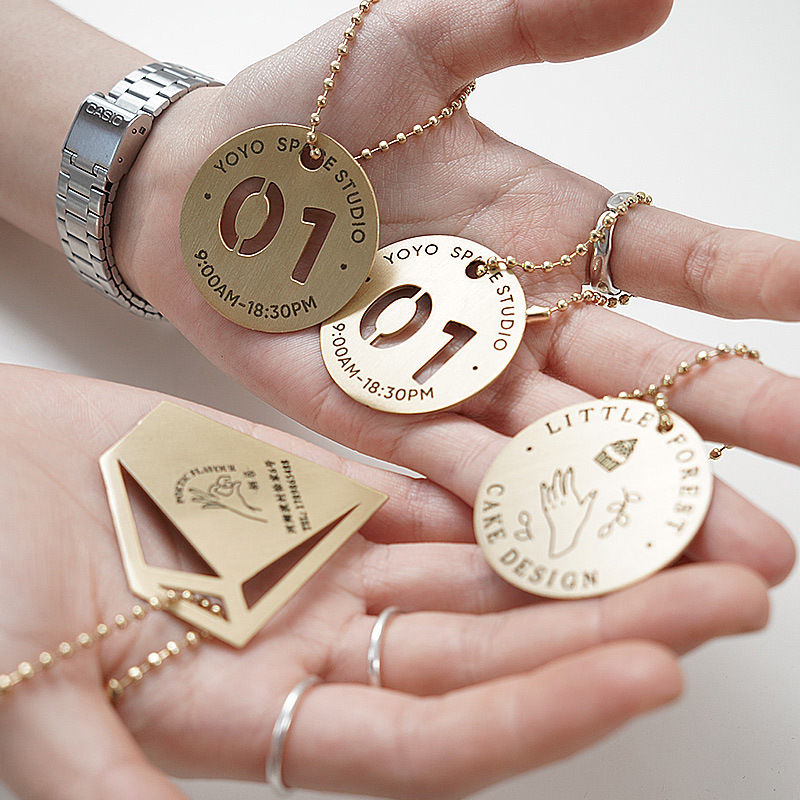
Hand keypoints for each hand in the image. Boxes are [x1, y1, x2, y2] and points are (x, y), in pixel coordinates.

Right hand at [0, 366, 772, 798]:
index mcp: (257, 718)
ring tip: (685, 516)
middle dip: (606, 621)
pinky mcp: (313, 483)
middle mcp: (312, 645)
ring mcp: (321, 559)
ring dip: (572, 545)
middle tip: (732, 590)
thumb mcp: (28, 704)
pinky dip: (496, 474)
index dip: (535, 714)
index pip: (427, 736)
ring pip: (471, 562)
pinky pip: (424, 482)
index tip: (651, 672)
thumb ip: (105, 788)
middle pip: (483, 647)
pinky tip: (572, 454)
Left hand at [112, 0, 796, 594]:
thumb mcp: (418, 44)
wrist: (207, 192)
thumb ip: (527, 18)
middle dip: (727, 418)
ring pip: (563, 446)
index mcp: (548, 233)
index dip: (750, 277)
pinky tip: (572, 545)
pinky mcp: (386, 424)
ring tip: (734, 552)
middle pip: (638, 378)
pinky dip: (510, 503)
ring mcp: (457, 383)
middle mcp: (520, 321)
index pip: (672, 261)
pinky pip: (456, 472)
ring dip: (640, 497)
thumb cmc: (305, 113)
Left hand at [540, 468, 596, 557]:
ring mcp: (553, 504)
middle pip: (559, 485)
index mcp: (570, 499)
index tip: (570, 468)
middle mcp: (561, 501)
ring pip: (552, 490)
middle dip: (559, 477)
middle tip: (559, 470)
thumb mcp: (584, 510)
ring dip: (553, 481)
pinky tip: (544, 484)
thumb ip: (589, 499)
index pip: (569, 484)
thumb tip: (596, 490)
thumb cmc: (576, 521)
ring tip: (555, 475)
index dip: (569, 475)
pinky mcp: (546, 508)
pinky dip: (544, 490)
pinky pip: (544, 497)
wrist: (565, 533)